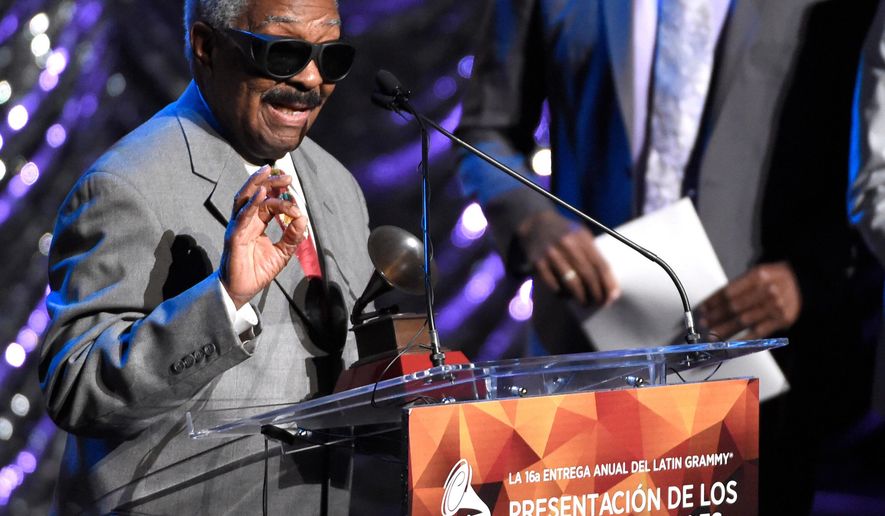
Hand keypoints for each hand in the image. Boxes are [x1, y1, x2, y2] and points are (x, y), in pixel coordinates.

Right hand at [220, 166, 308, 307]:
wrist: (241, 290)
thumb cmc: (257, 271)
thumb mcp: (282, 253)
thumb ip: (292, 236)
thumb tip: (303, 219)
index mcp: (256, 224)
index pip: (268, 203)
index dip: (282, 197)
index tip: (296, 198)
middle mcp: (245, 221)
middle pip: (255, 195)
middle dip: (270, 182)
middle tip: (286, 176)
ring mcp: (238, 227)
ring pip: (245, 199)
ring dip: (257, 184)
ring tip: (268, 172)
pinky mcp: (234, 236)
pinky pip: (242, 217)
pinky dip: (252, 204)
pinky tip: (262, 193)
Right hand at [517, 210, 619, 306]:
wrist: (535, 223)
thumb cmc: (565, 233)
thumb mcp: (581, 235)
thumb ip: (594, 254)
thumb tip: (610, 284)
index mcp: (582, 237)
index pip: (600, 265)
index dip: (608, 283)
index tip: (612, 296)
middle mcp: (567, 244)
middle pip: (588, 275)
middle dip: (596, 293)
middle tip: (600, 303)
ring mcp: (551, 253)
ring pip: (571, 282)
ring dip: (581, 297)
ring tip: (584, 302)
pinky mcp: (538, 262)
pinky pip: (553, 284)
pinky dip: (562, 293)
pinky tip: (566, 296)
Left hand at [699, 261, 801, 339]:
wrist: (803, 282)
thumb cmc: (775, 278)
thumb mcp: (757, 273)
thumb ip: (738, 287)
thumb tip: (713, 304)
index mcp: (758, 276)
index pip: (729, 291)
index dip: (713, 302)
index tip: (702, 309)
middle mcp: (767, 291)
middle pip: (734, 307)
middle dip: (715, 316)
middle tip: (702, 323)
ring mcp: (775, 307)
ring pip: (743, 321)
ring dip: (724, 329)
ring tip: (711, 334)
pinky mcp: (781, 320)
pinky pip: (758, 332)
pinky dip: (743, 339)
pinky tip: (731, 344)